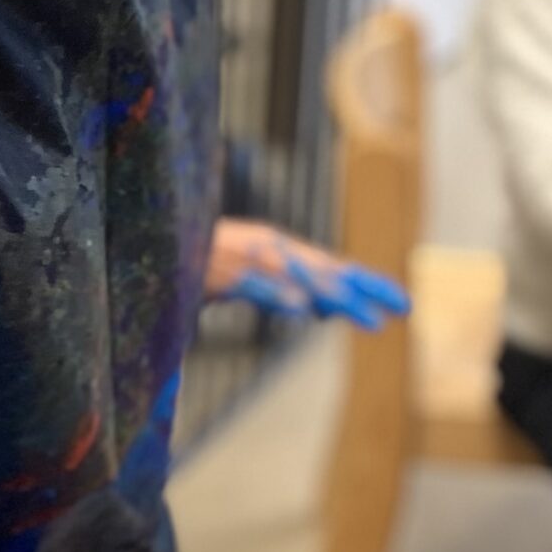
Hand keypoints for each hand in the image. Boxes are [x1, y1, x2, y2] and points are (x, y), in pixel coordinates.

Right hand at [205, 221, 407, 328]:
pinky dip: (277, 295)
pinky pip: (253, 284)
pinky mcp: (217, 269)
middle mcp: (265, 248)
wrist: (146, 235)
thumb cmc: (191, 261)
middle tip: (405, 309)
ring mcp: (242, 257)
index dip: (367, 284)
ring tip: (364, 317)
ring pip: (295, 277)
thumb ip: (282, 290)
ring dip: (331, 296)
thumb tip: (319, 308)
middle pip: (324, 270)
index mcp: (274, 251)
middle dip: (364, 289)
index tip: (404, 305)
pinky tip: (302, 312)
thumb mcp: (244, 278)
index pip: (331, 268)